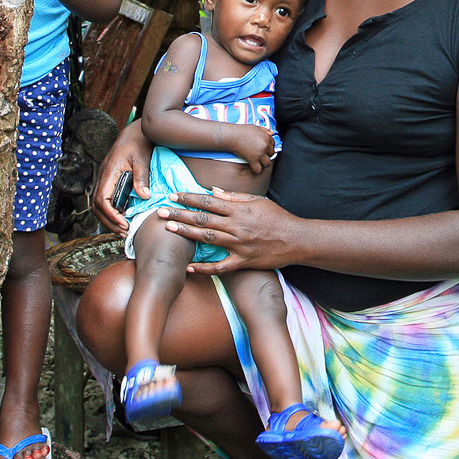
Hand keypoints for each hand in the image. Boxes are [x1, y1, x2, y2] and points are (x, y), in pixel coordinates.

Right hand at [91, 121, 152, 234]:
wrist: (135, 132)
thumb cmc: (138, 143)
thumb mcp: (142, 159)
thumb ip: (141, 177)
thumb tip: (144, 196)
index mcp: (108, 173)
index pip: (102, 199)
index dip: (110, 215)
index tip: (123, 223)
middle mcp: (103, 177)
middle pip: (97, 206)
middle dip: (109, 221)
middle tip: (124, 232)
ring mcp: (104, 179)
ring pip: (99, 204)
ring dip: (109, 218)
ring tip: (123, 229)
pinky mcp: (109, 180)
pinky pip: (105, 199)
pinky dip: (111, 211)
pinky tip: (122, 217)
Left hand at [158, 187, 296, 274]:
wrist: (297, 239)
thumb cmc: (278, 218)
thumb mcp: (258, 201)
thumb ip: (234, 197)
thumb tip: (213, 190)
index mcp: (239, 209)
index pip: (209, 201)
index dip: (189, 198)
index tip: (174, 195)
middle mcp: (236, 226)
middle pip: (203, 219)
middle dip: (180, 214)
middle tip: (161, 212)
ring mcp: (239, 245)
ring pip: (207, 238)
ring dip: (186, 234)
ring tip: (169, 229)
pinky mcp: (243, 261)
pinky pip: (221, 267)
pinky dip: (205, 268)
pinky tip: (189, 267)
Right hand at [229, 125, 276, 172]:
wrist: (232, 136)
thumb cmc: (242, 131)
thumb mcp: (255, 127)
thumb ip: (265, 130)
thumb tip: (272, 133)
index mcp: (266, 137)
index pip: (273, 144)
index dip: (269, 147)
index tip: (265, 149)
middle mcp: (264, 146)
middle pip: (271, 154)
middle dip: (267, 155)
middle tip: (261, 155)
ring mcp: (259, 154)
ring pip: (267, 163)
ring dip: (264, 164)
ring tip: (260, 163)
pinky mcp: (253, 160)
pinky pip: (258, 169)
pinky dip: (256, 169)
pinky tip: (254, 167)